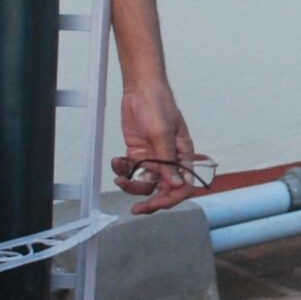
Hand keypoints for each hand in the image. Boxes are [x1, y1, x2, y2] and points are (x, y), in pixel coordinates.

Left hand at [111, 80, 198, 214]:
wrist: (140, 90)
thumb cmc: (158, 106)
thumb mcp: (162, 132)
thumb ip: (168, 160)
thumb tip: (176, 185)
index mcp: (183, 156)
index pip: (183, 185)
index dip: (171, 197)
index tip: (156, 204)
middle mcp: (170, 161)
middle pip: (164, 189)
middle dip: (150, 200)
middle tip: (137, 210)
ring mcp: (153, 158)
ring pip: (145, 183)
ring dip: (131, 185)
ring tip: (119, 177)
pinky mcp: (138, 154)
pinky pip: (131, 171)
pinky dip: (122, 170)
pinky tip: (116, 161)